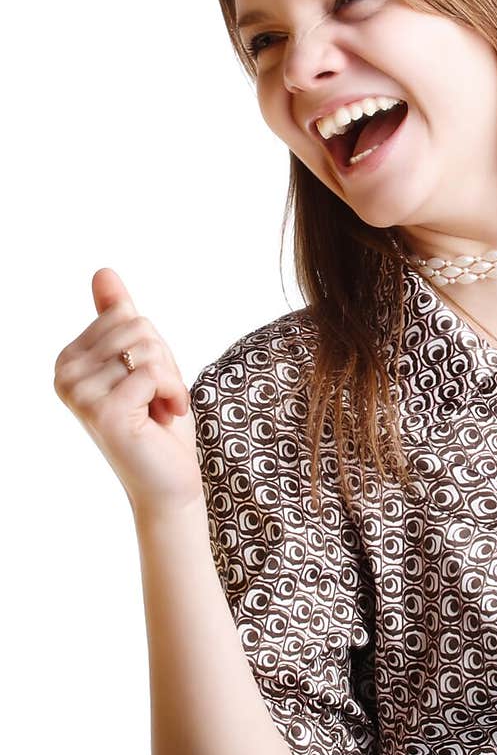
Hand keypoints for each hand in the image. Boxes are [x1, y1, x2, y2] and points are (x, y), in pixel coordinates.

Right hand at [54, 268, 204, 514]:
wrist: (168, 482)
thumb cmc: (158, 424)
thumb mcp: (142, 361)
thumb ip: (118, 319)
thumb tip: (103, 272)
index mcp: (69, 359)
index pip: (125, 315)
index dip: (152, 346)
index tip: (147, 383)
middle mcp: (65, 375)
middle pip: (137, 327)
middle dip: (163, 361)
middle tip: (157, 398)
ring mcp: (80, 394)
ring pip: (147, 348)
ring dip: (170, 380)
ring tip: (159, 410)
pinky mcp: (103, 411)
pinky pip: (154, 372)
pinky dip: (174, 393)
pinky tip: (164, 418)